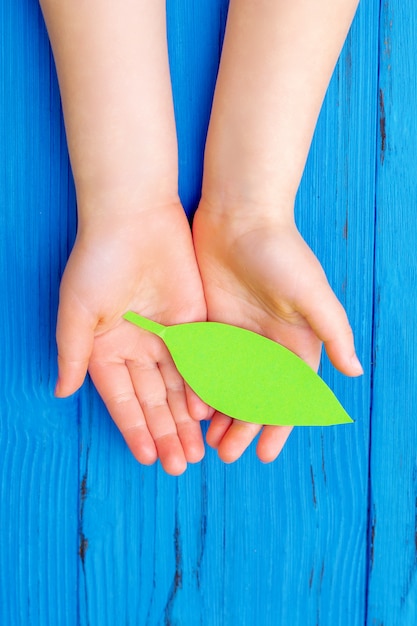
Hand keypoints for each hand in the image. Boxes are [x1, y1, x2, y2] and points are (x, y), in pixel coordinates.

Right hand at [56, 202, 210, 474]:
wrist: (135, 217)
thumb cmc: (98, 260)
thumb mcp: (77, 310)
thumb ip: (74, 352)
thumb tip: (62, 391)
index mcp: (106, 348)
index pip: (123, 399)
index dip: (134, 428)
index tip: (148, 457)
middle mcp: (137, 347)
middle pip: (154, 399)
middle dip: (165, 432)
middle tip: (180, 465)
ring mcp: (167, 335)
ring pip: (180, 386)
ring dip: (186, 418)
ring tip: (197, 451)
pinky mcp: (193, 321)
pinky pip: (201, 360)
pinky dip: (206, 386)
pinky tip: (212, 412)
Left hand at [192, 201, 361, 463]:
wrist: (240, 215)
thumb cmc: (281, 252)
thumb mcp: (311, 292)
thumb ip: (333, 331)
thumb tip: (354, 371)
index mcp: (295, 343)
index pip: (287, 395)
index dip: (277, 426)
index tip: (265, 455)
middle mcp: (266, 344)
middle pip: (255, 396)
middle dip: (243, 427)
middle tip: (225, 454)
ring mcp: (237, 336)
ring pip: (228, 386)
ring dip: (221, 413)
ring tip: (207, 441)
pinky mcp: (211, 324)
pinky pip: (205, 364)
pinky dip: (200, 387)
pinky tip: (189, 406)